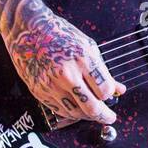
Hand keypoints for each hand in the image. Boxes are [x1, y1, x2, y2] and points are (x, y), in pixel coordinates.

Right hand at [2, 3, 125, 124]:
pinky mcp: (40, 91)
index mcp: (82, 59)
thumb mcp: (87, 46)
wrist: (29, 30)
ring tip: (93, 112)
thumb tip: (119, 89)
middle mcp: (67, 74)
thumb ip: (103, 70)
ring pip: (75, 112)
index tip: (111, 95)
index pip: (105, 90)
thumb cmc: (58, 34)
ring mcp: (52, 84)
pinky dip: (70, 113)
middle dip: (104, 115)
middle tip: (109, 117)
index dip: (110, 95)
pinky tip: (76, 108)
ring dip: (87, 116)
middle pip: (92, 107)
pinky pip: (59, 110)